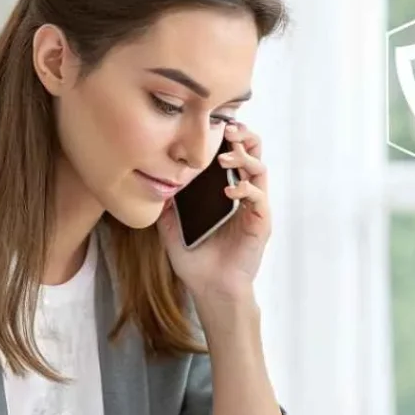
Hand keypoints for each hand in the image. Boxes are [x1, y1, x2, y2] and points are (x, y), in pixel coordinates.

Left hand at [156, 121, 270, 302]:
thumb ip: (167, 205)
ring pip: (261, 169)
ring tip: (225, 158)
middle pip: (254, 153)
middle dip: (244, 137)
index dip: (229, 136)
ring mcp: (254, 208)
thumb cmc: (196, 261)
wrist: (210, 290)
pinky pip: (259, 198)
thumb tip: (154, 183)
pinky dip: (246, 189)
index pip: (234, 154)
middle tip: (228, 129)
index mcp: (226, 192)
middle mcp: (244, 196)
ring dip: (244, 158)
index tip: (215, 124)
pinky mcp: (260, 223)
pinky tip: (229, 191)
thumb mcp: (172, 228)